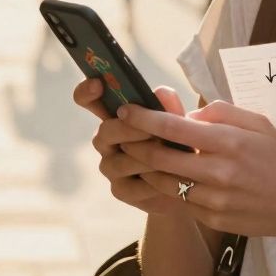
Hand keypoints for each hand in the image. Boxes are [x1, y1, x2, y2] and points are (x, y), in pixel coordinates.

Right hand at [73, 79, 188, 215]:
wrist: (188, 183)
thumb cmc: (178, 143)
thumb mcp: (178, 122)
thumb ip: (169, 107)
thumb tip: (162, 92)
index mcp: (115, 116)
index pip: (88, 101)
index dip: (86, 92)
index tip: (98, 84)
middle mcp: (106, 140)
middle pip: (104, 132)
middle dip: (129, 130)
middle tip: (154, 132)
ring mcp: (110, 166)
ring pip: (119, 161)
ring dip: (145, 157)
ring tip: (169, 155)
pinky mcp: (120, 191)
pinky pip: (132, 187)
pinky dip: (152, 182)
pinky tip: (170, 178)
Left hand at [118, 101, 275, 239]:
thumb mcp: (258, 123)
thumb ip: (220, 112)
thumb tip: (186, 114)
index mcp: (229, 142)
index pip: (174, 128)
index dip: (144, 118)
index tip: (125, 110)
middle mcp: (219, 172)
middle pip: (160, 158)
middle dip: (134, 144)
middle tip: (121, 134)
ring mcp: (215, 200)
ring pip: (164, 183)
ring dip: (146, 168)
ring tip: (138, 155)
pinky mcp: (213, 219)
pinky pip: (180, 201)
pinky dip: (167, 188)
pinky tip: (164, 177)